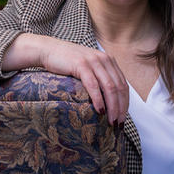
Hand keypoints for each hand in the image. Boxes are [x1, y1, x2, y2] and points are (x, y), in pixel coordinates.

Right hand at [3, 34, 128, 124]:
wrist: (48, 50)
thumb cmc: (67, 62)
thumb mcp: (88, 68)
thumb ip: (99, 77)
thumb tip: (108, 100)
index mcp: (109, 61)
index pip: (123, 85)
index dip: (125, 103)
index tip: (122, 118)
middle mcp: (104, 59)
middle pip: (119, 87)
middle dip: (121, 108)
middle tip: (119, 123)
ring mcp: (93, 61)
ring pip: (110, 87)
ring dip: (112, 107)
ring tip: (111, 121)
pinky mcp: (81, 65)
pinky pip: (93, 85)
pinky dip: (98, 99)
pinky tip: (100, 110)